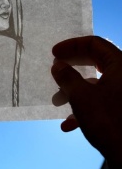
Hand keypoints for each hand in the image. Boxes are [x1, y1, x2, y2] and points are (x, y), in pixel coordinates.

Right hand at [51, 36, 121, 168]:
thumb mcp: (80, 96)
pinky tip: (69, 124)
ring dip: (74, 91)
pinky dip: (85, 108)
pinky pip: (102, 101)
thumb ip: (66, 76)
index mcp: (121, 65)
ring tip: (57, 103)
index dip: (71, 45)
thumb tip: (58, 65)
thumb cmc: (108, 121)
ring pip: (97, 84)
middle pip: (96, 62)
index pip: (95, 43)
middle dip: (71, 69)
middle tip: (55, 73)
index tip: (53, 54)